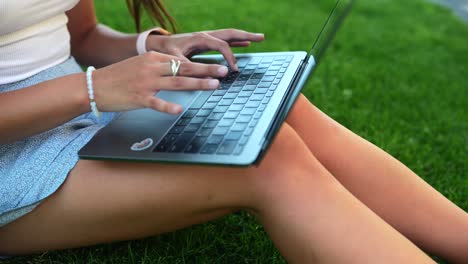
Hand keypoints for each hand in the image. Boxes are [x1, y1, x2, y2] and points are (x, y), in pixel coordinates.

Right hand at [91, 51, 228, 113]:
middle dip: (206, 69)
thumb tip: (179, 71)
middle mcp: (151, 67)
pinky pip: (157, 102)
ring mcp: (146, 82)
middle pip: (184, 67)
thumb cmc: (118, 77)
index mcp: (153, 58)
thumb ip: (159, 67)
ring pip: (177, 82)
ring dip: (198, 83)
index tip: (216, 65)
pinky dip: (168, 106)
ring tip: (214, 85)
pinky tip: (179, 109)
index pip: (182, 60)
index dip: (201, 63)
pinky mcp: (138, 97)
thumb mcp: (140, 65)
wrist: (94, 86)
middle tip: (224, 71)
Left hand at [146, 28, 264, 70]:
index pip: (222, 46)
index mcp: (201, 38)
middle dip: (246, 35)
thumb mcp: (175, 60)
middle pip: (230, 33)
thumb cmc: (165, 51)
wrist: (158, 44)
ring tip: (259, 38)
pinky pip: (225, 40)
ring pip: (229, 35)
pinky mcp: (206, 42)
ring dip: (244, 36)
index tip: (233, 70)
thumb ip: (189, 67)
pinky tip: (244, 43)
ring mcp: (207, 38)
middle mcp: (206, 35)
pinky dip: (236, 41)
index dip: (229, 58)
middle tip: (261, 37)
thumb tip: (204, 76)